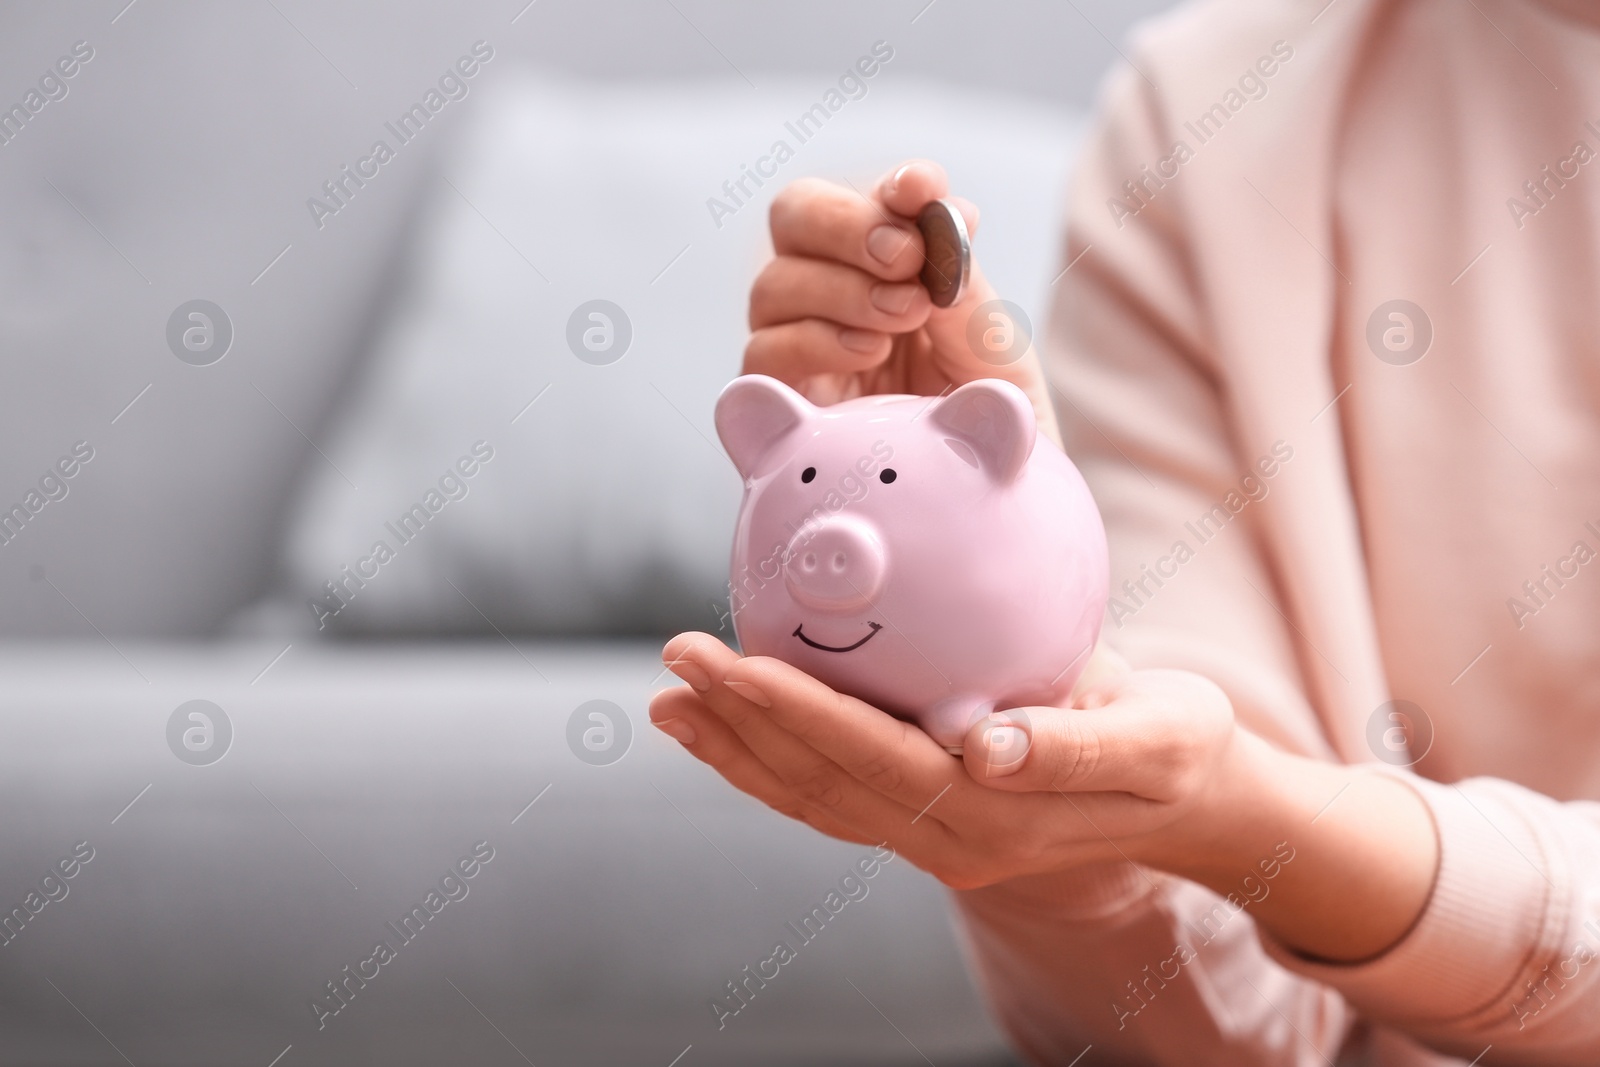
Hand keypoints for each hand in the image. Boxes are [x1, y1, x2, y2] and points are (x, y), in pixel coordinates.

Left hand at [648, 632, 1237, 889]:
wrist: (1193, 801)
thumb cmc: (1183, 748)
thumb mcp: (1161, 738)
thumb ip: (1075, 746)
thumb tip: (984, 746)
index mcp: (997, 814)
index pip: (875, 760)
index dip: (798, 715)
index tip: (732, 663)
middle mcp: (950, 839)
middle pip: (824, 783)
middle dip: (742, 722)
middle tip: (676, 659)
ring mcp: (932, 840)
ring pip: (814, 799)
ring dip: (737, 749)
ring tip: (670, 700)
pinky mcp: (925, 823)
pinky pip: (832, 799)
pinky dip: (769, 765)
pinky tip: (727, 726)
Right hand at [747, 159, 1061, 447]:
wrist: (987, 511)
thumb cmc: (995, 430)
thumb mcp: (996, 351)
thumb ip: (965, 285)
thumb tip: (947, 214)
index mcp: (892, 270)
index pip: (864, 200)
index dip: (885, 187)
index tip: (922, 189)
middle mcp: (835, 297)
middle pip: (793, 218)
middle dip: (846, 224)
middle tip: (907, 258)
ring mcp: (801, 349)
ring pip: (773, 283)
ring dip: (840, 288)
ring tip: (905, 318)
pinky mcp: (781, 408)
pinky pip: (763, 355)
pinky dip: (814, 341)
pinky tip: (870, 354)